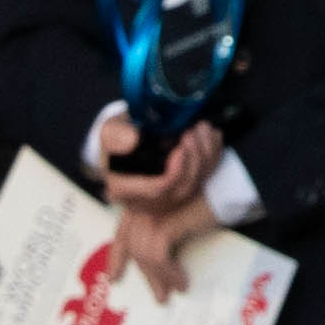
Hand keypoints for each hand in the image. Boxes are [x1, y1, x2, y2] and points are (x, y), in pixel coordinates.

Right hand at [92, 111, 223, 207]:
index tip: (181, 148)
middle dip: (195, 159)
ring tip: (201, 126)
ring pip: (197, 182)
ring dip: (206, 153)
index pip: (157, 189)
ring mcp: (168, 193)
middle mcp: (148, 197)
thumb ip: (116, 136)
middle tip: (193, 130)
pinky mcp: (184, 184)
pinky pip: (206, 175)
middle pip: (182, 188)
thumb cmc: (120, 136)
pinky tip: (210, 134)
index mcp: (125, 188)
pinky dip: (213, 154)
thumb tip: (132, 140)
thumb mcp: (110, 131)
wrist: (130, 137)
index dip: (174, 172)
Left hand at [117, 190, 224, 295]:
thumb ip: (163, 225)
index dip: (117, 256)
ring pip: (145, 254)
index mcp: (144, 200)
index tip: (115, 277)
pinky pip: (159, 257)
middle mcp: (143, 205)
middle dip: (145, 274)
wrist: (229, 187)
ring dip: (157, 278)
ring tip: (170, 293)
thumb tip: (154, 260)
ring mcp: (152, 212)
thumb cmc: (210, 198)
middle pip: (134, 246)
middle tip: (158, 294)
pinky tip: (182, 282)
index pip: (123, 232)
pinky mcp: (165, 222)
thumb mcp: (179, 212)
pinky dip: (169, 273)